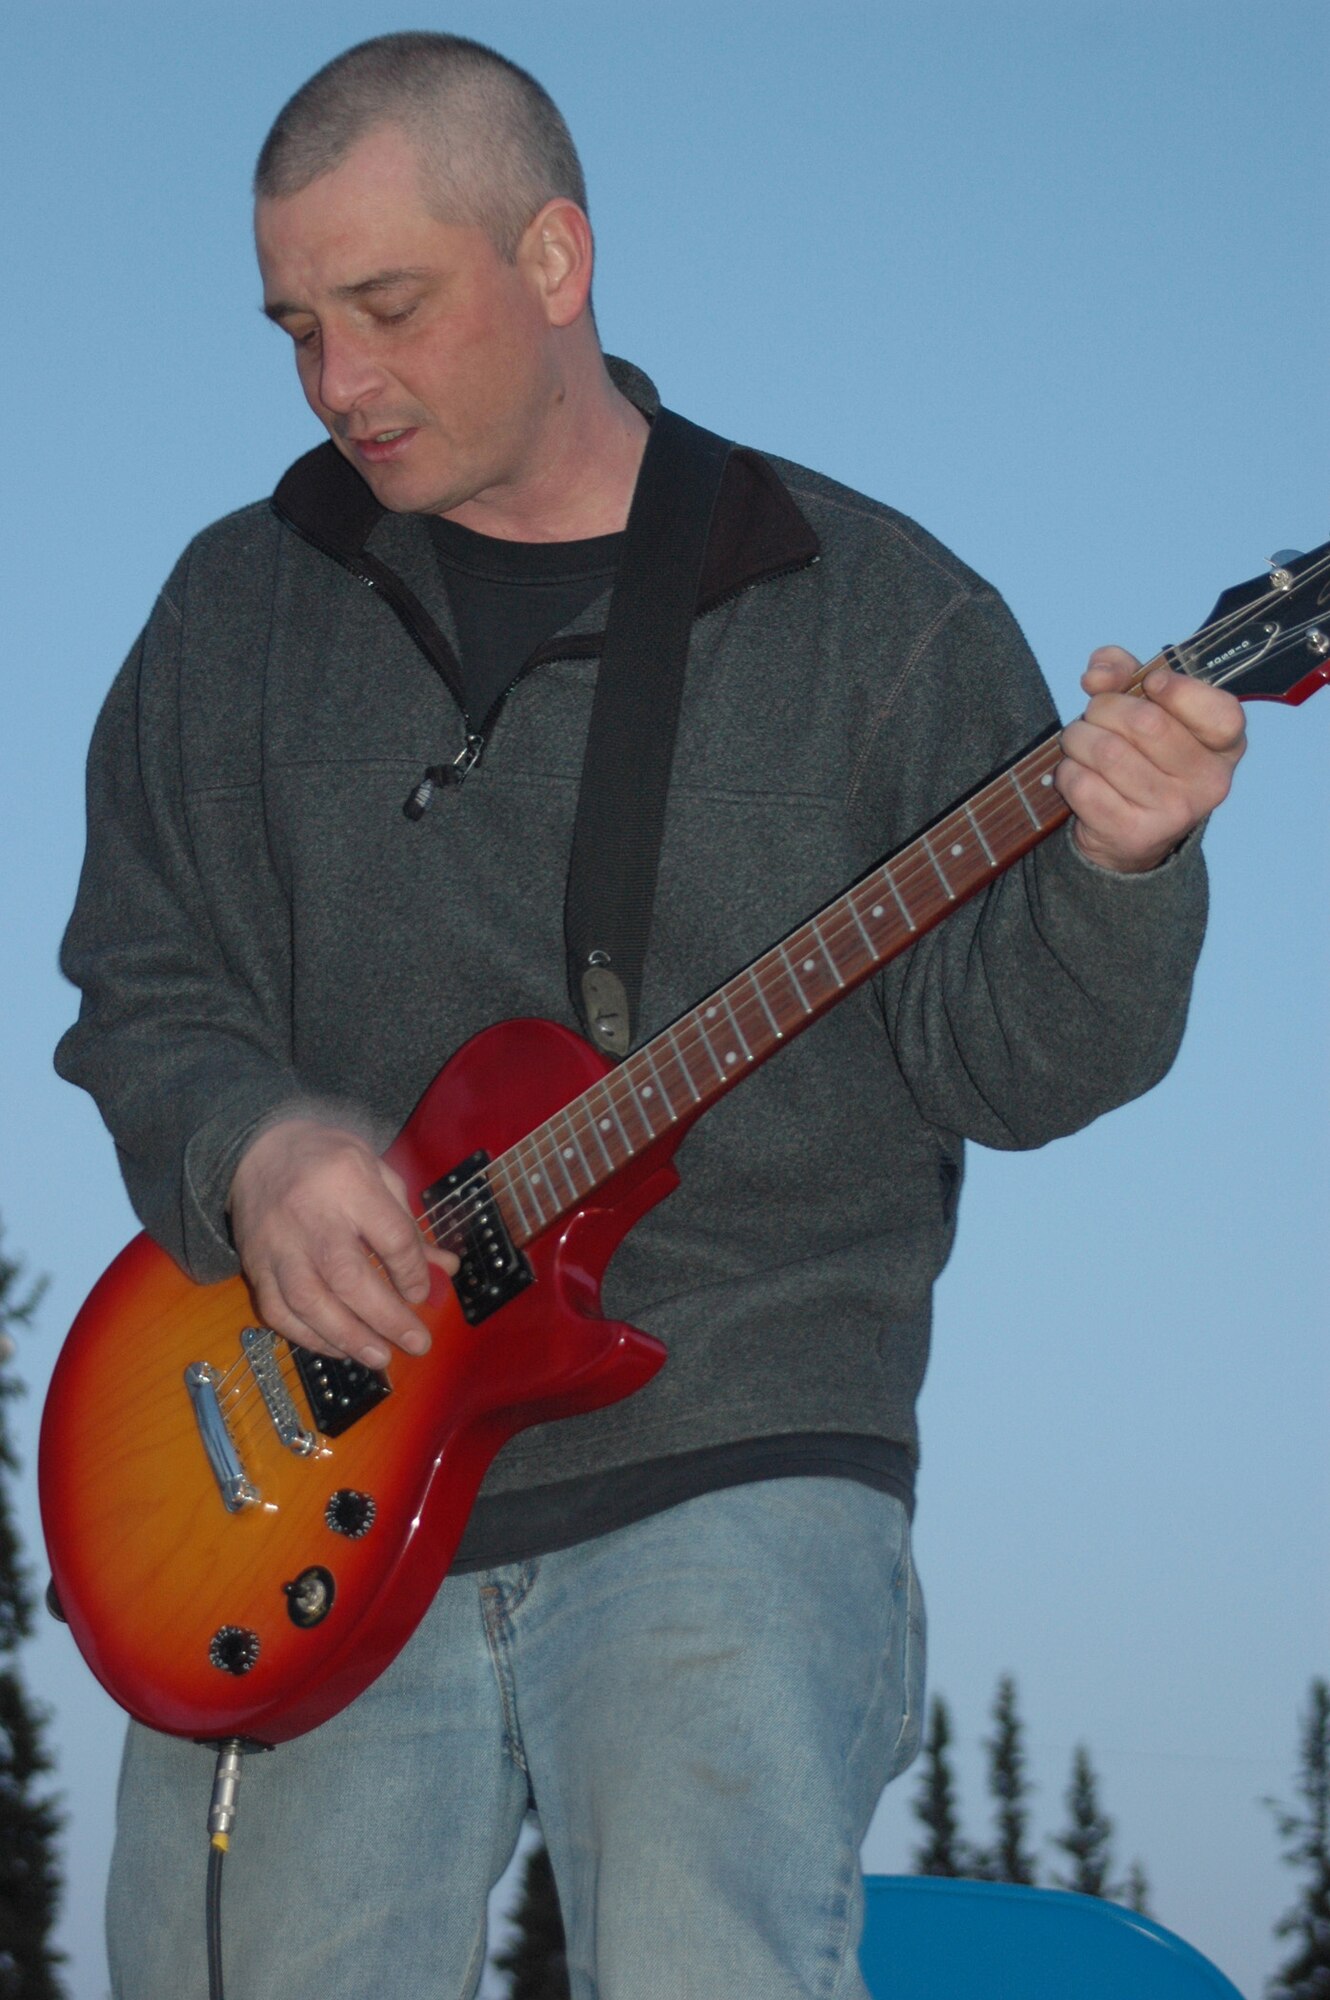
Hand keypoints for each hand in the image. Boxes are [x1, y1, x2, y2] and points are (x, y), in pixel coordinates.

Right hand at [228, 1119, 457, 1368]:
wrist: (257, 1151)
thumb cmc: (327, 1160)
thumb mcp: (376, 1172)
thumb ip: (408, 1223)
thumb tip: (445, 1269)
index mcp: (349, 1181)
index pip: (391, 1236)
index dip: (412, 1272)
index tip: (422, 1293)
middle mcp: (310, 1215)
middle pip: (349, 1276)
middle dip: (386, 1317)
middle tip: (416, 1343)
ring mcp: (278, 1244)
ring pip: (310, 1301)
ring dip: (348, 1336)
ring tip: (380, 1357)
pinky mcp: (255, 1265)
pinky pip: (278, 1311)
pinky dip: (308, 1337)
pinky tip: (337, 1348)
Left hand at [1057, 648, 1245, 872]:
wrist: (1130, 834)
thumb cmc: (1142, 756)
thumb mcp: (1146, 706)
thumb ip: (1125, 672)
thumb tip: (1098, 676)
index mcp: (1225, 746)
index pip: (1221, 714)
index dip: (1179, 690)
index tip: (1151, 683)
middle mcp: (1208, 782)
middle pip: (1146, 723)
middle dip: (1105, 708)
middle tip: (1095, 715)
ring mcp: (1174, 812)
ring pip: (1107, 752)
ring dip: (1078, 738)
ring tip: (1080, 743)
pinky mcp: (1133, 834)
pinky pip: (1083, 784)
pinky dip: (1068, 771)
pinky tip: (1079, 774)